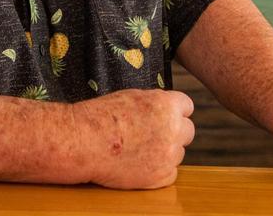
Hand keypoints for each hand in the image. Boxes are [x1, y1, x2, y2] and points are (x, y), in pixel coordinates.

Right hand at [72, 89, 195, 188]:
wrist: (84, 142)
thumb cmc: (102, 116)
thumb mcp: (134, 96)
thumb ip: (156, 103)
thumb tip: (167, 109)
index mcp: (167, 105)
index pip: (187, 106)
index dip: (175, 111)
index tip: (166, 117)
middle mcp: (173, 129)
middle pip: (188, 131)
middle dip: (174, 132)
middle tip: (153, 135)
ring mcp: (169, 155)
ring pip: (178, 153)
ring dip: (165, 152)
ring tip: (139, 149)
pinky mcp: (161, 176)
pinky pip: (170, 173)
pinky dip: (158, 170)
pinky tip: (139, 163)